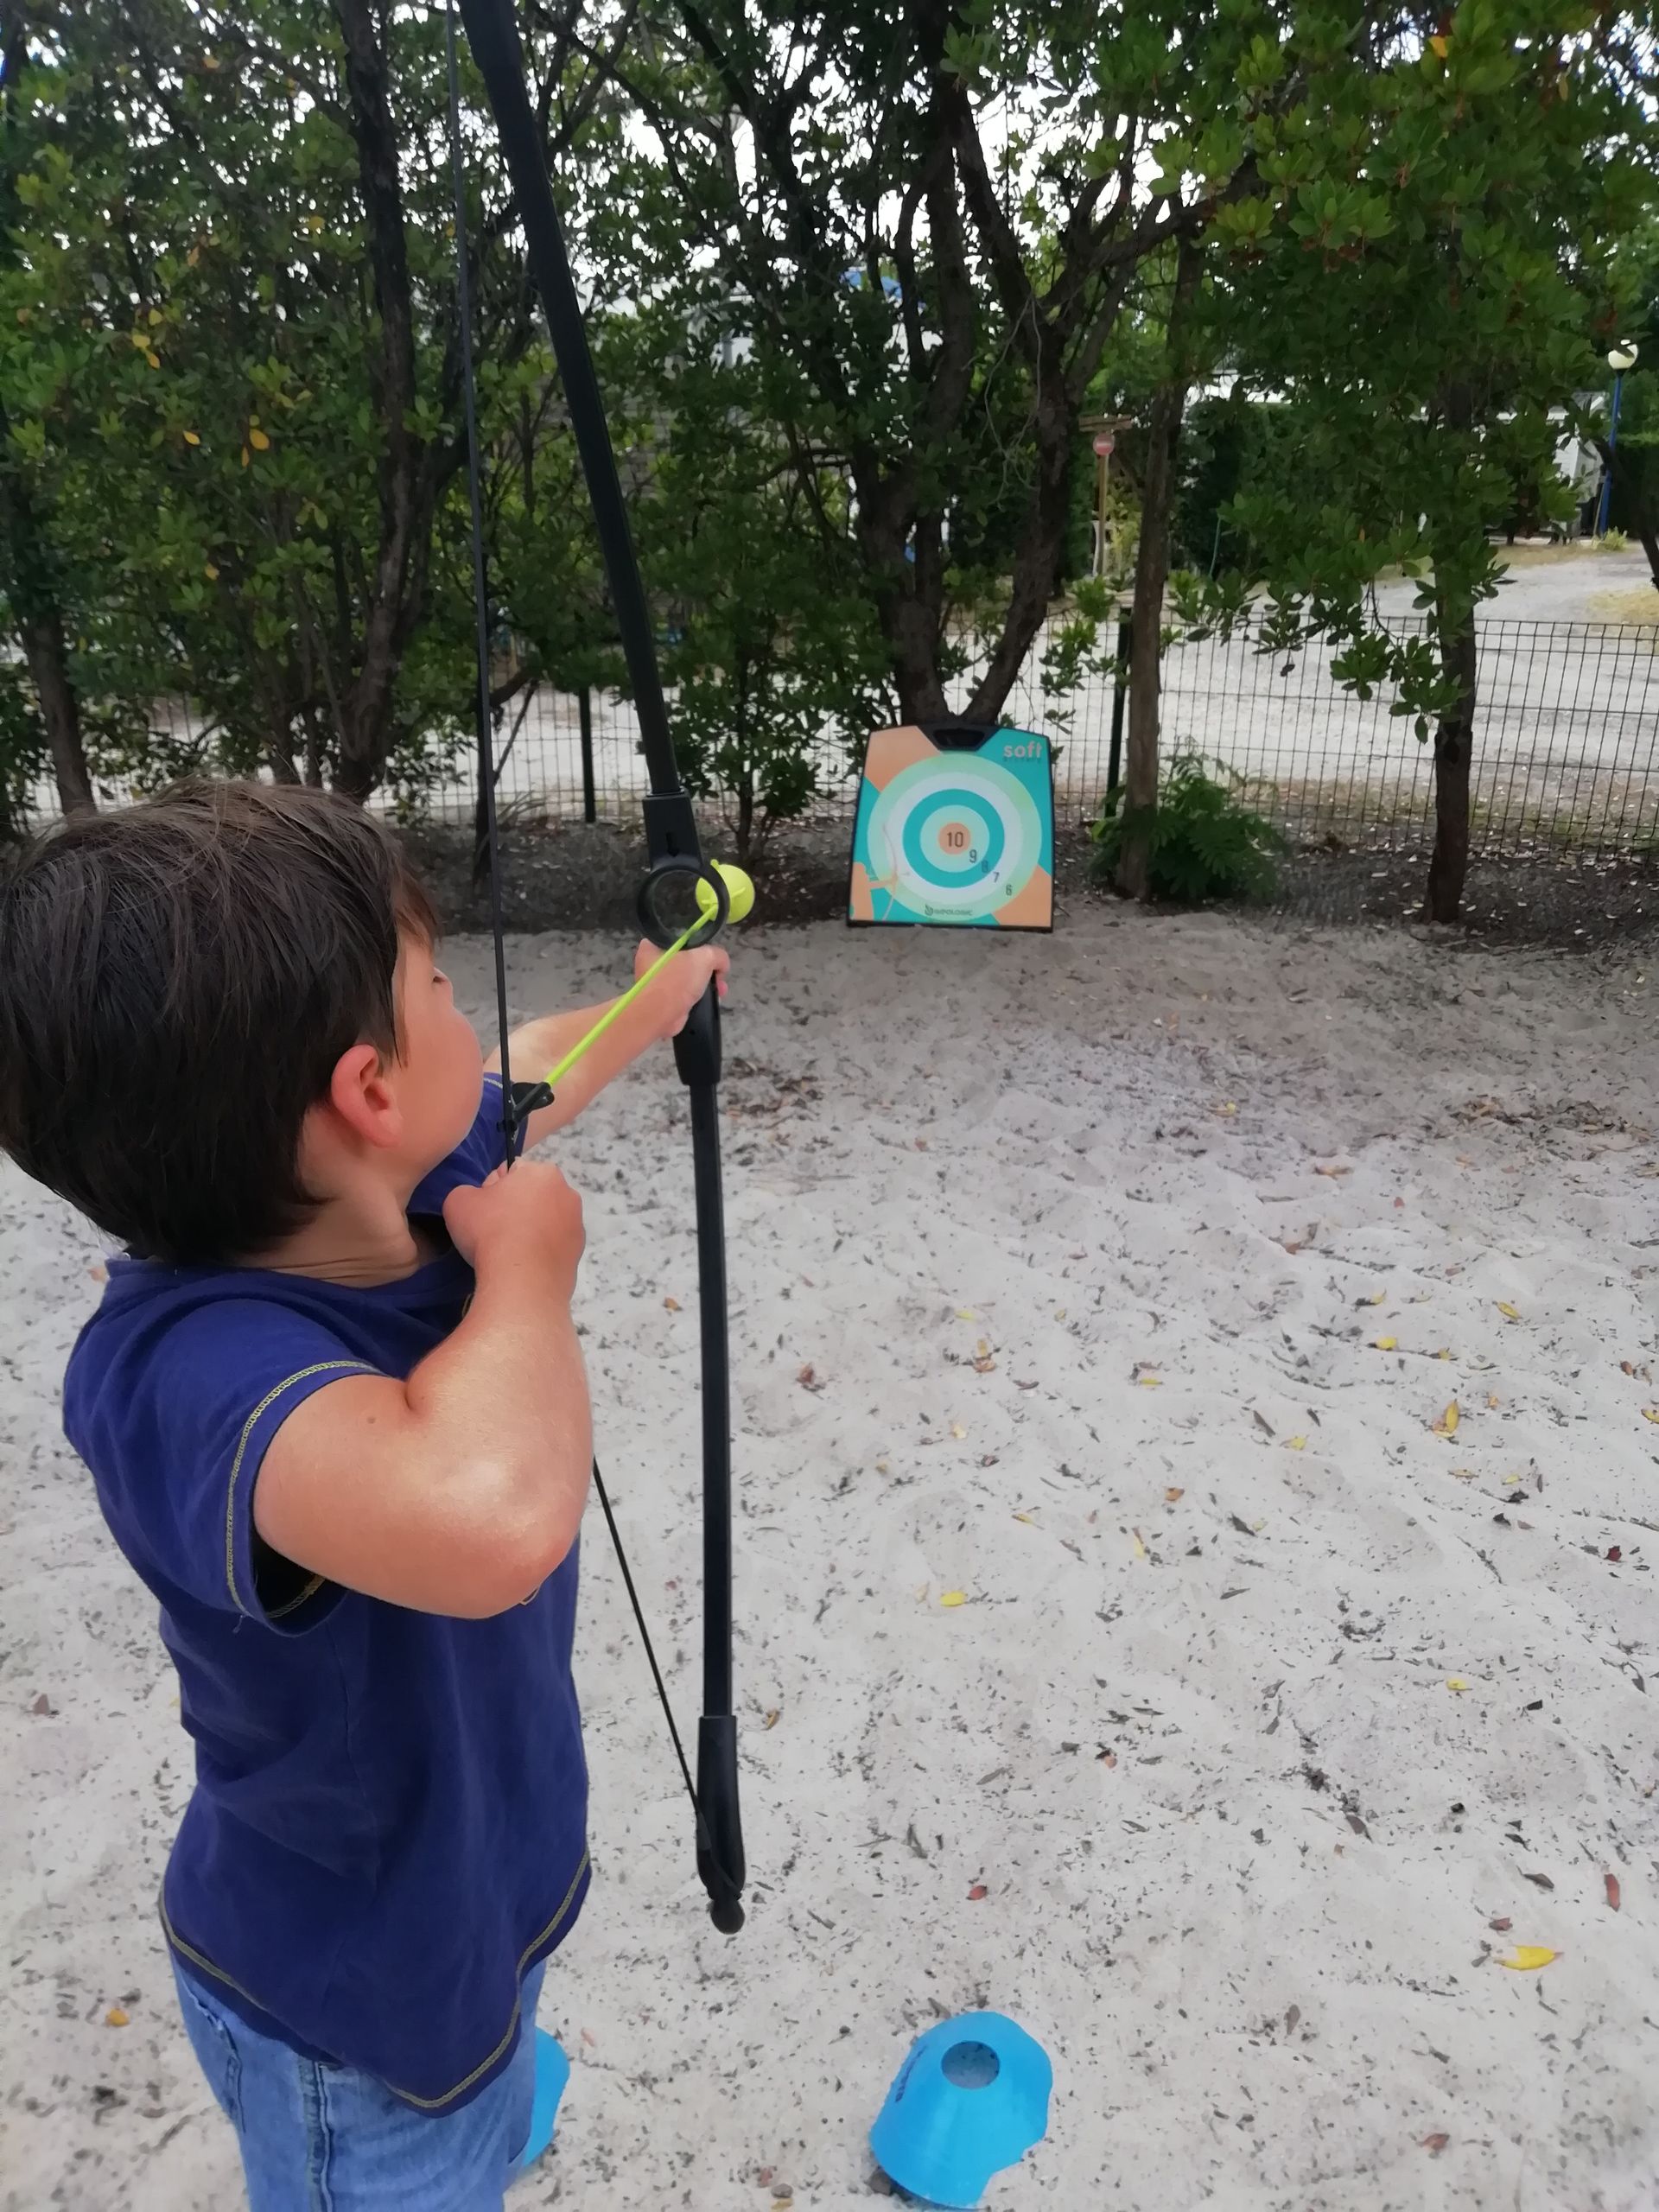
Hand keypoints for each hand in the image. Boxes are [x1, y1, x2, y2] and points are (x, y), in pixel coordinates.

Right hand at [443, 1160, 585, 1291]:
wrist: (522, 1282)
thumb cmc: (490, 1232)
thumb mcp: (458, 1201)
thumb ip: (468, 1191)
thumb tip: (482, 1201)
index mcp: (544, 1172)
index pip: (512, 1171)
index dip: (493, 1189)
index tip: (484, 1209)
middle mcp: (568, 1194)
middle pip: (531, 1196)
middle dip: (514, 1208)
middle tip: (493, 1230)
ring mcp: (577, 1226)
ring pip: (544, 1222)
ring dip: (528, 1231)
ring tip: (507, 1251)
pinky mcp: (578, 1254)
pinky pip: (551, 1246)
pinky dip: (538, 1252)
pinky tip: (522, 1265)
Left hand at [634, 939, 730, 1039]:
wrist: (658, 1015)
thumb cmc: (676, 980)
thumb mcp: (704, 957)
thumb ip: (718, 955)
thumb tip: (721, 965)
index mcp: (654, 944)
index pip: (684, 940)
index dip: (702, 947)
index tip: (713, 958)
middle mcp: (653, 963)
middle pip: (689, 960)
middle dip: (709, 970)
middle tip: (719, 978)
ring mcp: (657, 983)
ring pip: (689, 978)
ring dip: (706, 985)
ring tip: (719, 991)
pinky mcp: (663, 1000)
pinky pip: (685, 994)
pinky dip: (697, 997)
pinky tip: (709, 1001)